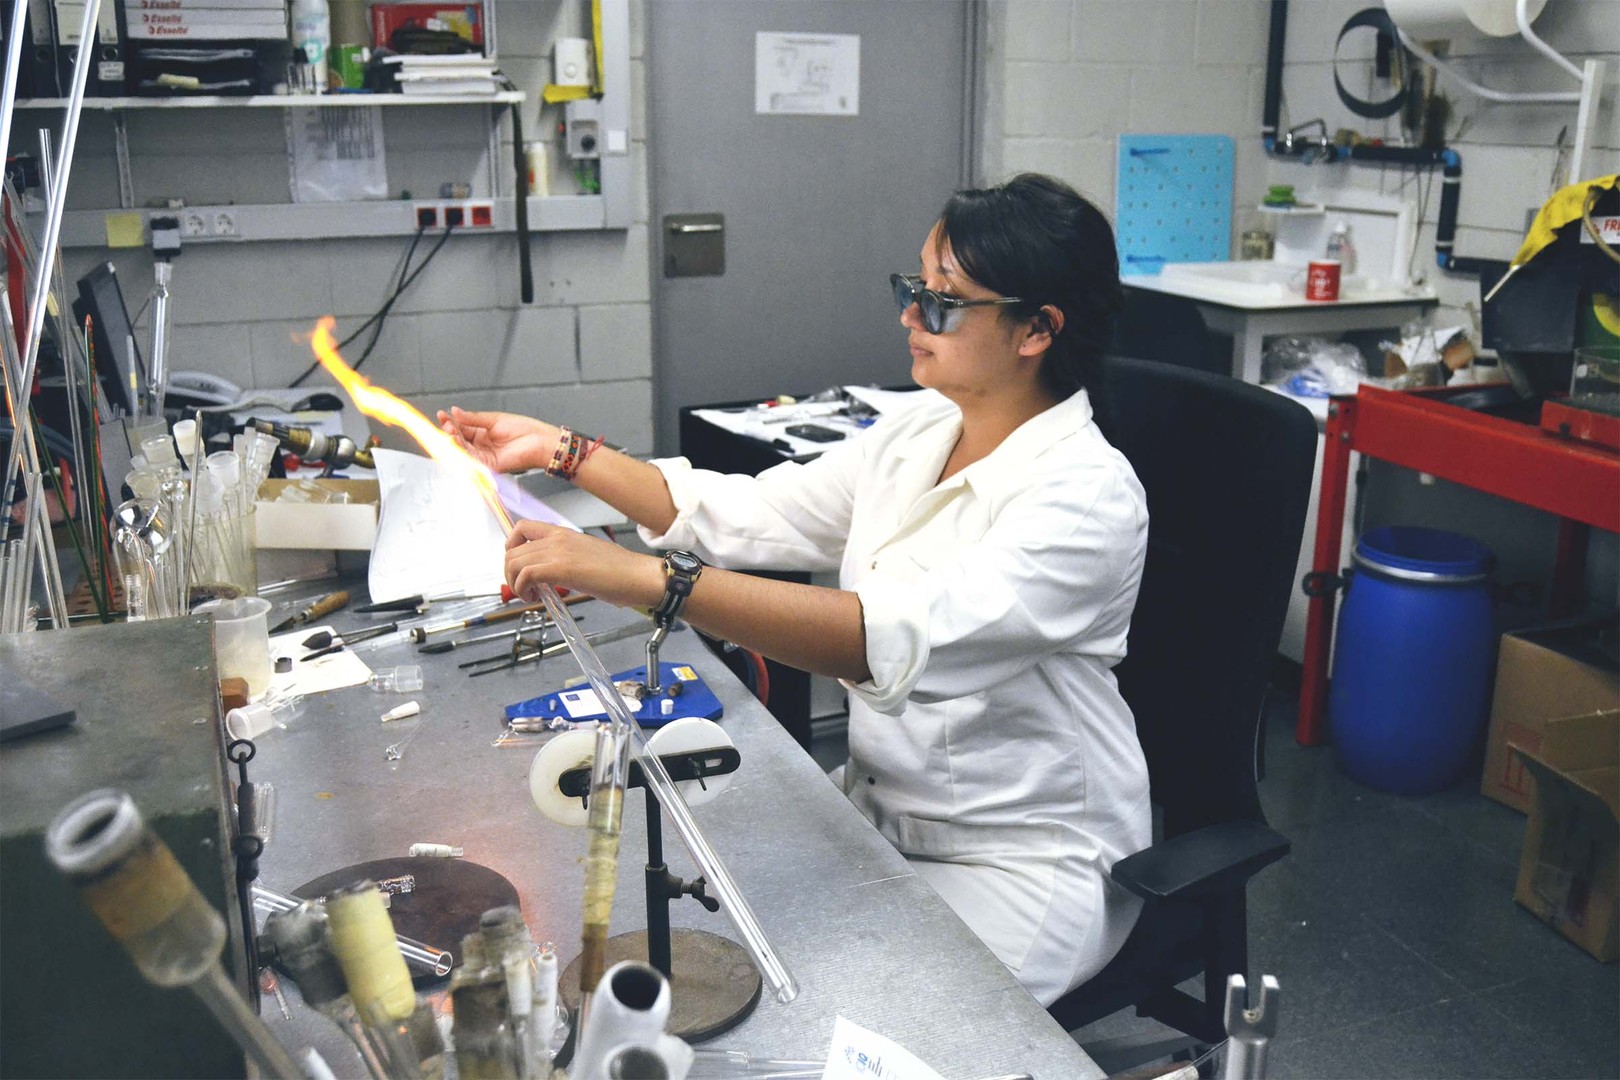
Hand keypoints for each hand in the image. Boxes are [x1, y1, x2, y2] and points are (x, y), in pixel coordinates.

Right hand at [437, 407, 557, 474]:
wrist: (539, 441)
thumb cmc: (524, 429)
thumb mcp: (494, 419)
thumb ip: (473, 418)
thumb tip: (455, 412)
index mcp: (484, 434)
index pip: (462, 429)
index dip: (451, 422)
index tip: (442, 414)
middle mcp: (482, 446)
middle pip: (459, 440)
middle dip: (450, 431)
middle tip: (445, 422)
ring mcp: (484, 456)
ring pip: (462, 450)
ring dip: (453, 440)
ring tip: (448, 429)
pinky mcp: (488, 465)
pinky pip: (470, 459)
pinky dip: (461, 451)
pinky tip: (456, 441)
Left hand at [505, 520, 662, 610]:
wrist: (638, 575)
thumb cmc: (620, 571)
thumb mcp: (586, 556)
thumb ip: (564, 560)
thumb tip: (548, 575)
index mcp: (563, 533)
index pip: (522, 528)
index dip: (511, 547)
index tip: (518, 565)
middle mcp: (557, 537)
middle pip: (512, 549)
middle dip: (510, 573)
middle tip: (523, 588)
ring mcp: (558, 551)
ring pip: (514, 562)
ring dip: (514, 583)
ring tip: (529, 595)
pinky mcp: (561, 568)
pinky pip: (526, 575)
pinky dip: (523, 589)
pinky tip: (536, 597)